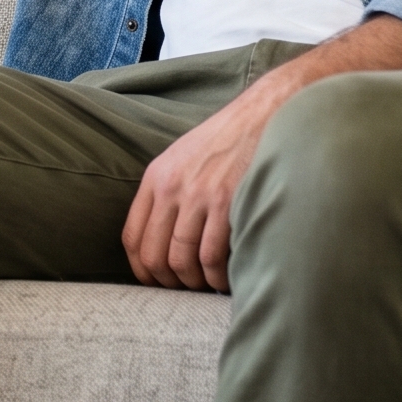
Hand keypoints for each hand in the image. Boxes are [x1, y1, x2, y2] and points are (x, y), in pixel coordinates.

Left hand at [120, 18, 401, 290]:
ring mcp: (200, 196)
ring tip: (210, 285)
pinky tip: (228, 278)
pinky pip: (214, 256)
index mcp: (157, 178)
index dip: (142, 269)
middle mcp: (172, 188)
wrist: (268, 111)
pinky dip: (218, 277)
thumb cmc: (231, 138)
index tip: (156, 282)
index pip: (132, 237)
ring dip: (196, 283)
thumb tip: (164, 237)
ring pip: (184, 260)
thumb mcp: (186, 158)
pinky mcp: (228, 202)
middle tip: (187, 290)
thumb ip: (170, 192)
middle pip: (156, 255)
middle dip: (169, 283)